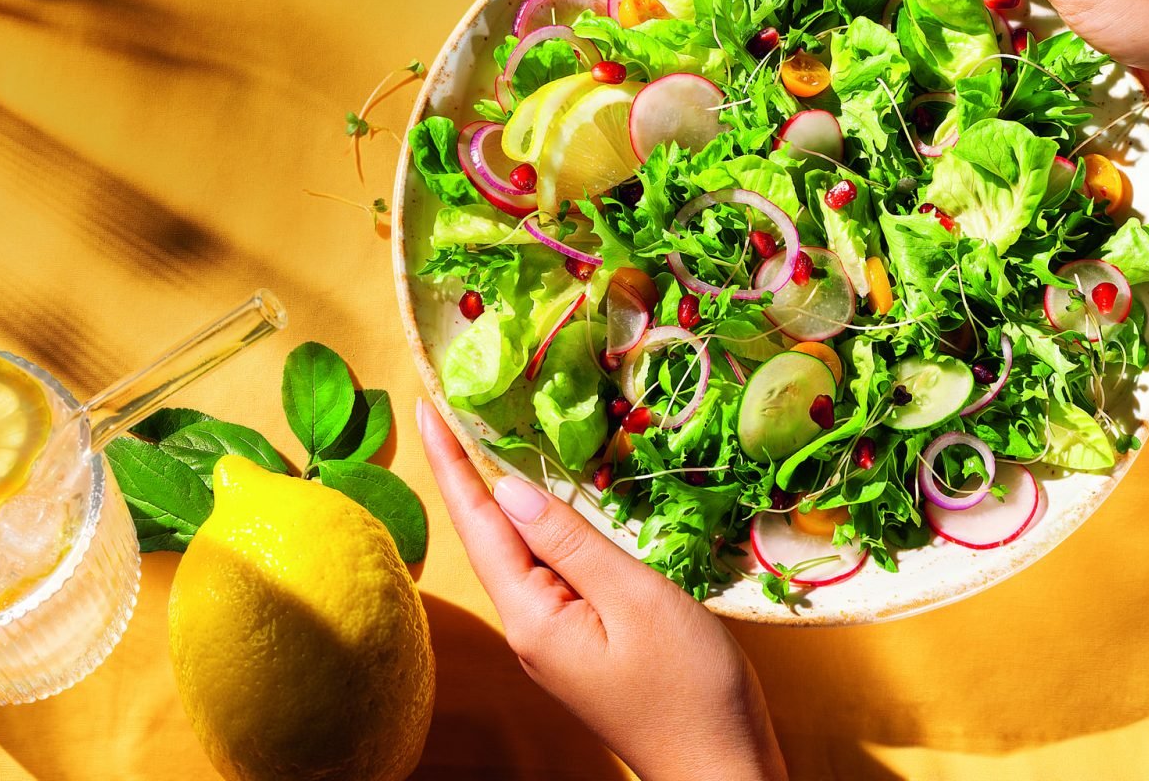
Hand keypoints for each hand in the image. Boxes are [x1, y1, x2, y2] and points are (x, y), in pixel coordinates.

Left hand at [416, 400, 786, 780]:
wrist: (722, 769)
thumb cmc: (689, 688)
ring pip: (517, 551)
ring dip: (499, 494)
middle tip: (450, 404)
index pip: (478, 522)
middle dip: (466, 469)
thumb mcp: (634, 598)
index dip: (451, 461)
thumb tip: (508, 489)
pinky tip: (540, 502)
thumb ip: (570, 541)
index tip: (426, 406)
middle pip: (488, 534)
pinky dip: (536, 525)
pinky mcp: (577, 641)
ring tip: (481, 435)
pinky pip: (545, 570)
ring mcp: (551, 637)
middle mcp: (528, 627)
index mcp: (532, 616)